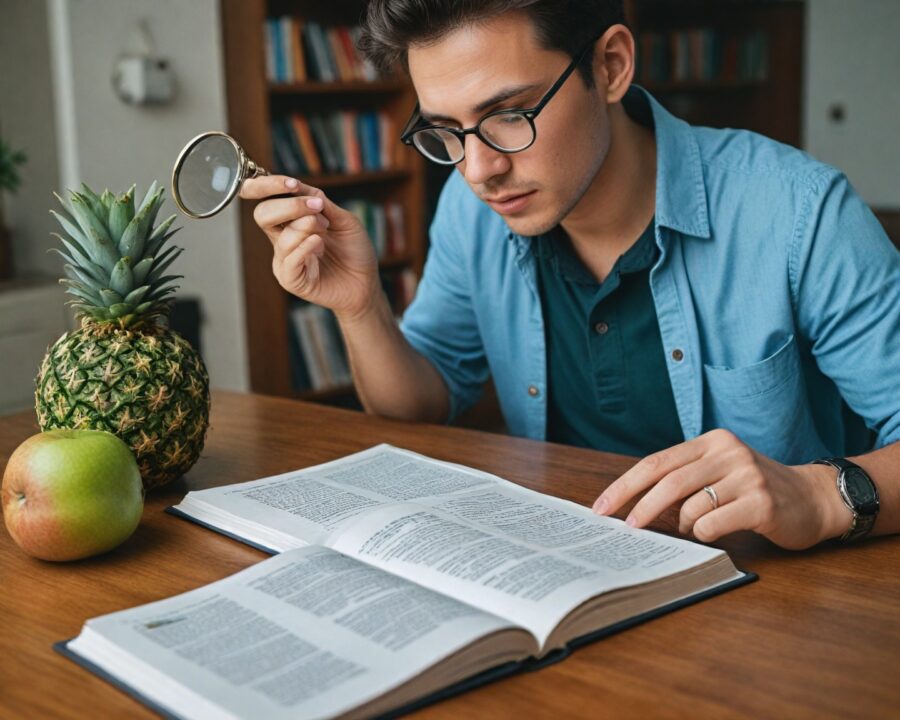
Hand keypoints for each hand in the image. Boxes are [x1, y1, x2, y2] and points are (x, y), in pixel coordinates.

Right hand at [240, 175, 380, 319]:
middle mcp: (283, 239)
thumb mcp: (343, 220)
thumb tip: (299, 187)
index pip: (264, 200)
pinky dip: (305, 247)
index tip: (291, 184)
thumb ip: (321, 203)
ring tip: (326, 231)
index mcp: (290, 221)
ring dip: (307, 227)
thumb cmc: (355, 251)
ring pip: (282, 238)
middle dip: (290, 207)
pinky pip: (290, 261)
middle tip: (317, 209)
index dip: (267, 186)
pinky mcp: (291, 280)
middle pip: (263, 215)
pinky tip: (319, 244)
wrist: (366, 283)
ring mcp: (285, 260)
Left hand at [592, 429, 851, 549]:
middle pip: (668, 481)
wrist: (813, 499)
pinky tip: (715, 533)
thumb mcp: (718, 474)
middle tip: (626, 528)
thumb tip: (635, 508)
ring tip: (693, 528)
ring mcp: (746, 475)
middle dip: (641, 507)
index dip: (624, 486)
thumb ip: (683, 483)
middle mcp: (727, 452)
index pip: (655, 462)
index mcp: (711, 441)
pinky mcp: (761, 502)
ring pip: (690, 506)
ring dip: (682, 525)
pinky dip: (704, 534)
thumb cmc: (754, 491)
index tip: (601, 507)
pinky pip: (713, 523)